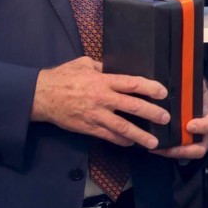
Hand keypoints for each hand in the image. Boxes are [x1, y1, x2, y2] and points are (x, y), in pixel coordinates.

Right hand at [31, 56, 169, 148]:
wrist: (41, 96)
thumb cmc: (62, 77)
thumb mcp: (84, 64)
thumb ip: (102, 66)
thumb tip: (115, 67)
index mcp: (103, 81)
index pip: (132, 83)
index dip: (150, 87)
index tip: (163, 92)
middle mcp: (102, 99)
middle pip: (132, 106)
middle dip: (152, 113)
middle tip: (166, 118)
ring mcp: (96, 115)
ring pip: (122, 127)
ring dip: (140, 135)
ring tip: (154, 142)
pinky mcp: (88, 128)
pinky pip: (108, 136)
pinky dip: (122, 140)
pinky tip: (132, 143)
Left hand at [151, 82, 207, 160]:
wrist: (187, 92)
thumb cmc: (191, 88)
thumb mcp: (195, 83)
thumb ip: (192, 83)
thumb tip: (186, 77)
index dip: (203, 127)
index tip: (189, 125)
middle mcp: (202, 130)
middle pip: (202, 147)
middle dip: (187, 150)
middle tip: (171, 148)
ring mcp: (192, 138)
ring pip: (188, 153)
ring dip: (173, 153)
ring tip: (157, 149)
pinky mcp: (181, 141)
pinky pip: (175, 151)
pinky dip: (164, 150)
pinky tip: (152, 147)